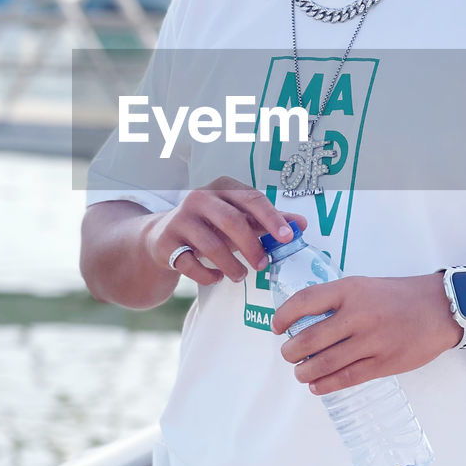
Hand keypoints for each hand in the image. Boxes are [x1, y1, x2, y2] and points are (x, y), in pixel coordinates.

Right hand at [145, 177, 307, 286]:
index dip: (271, 218)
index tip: (287, 237)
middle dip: (252, 246)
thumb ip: (267, 221)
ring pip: (210, 244)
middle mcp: (199, 198)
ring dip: (231, 265)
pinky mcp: (166, 242)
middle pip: (231, 220)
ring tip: (241, 276)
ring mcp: (180, 219)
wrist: (164, 236)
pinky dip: (207, 275)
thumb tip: (301, 224)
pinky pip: (190, 263)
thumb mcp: (238, 219)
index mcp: (222, 187)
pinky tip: (216, 278)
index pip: (252, 198)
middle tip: (263, 265)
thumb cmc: (211, 226)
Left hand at [272, 274, 457, 393]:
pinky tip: (317, 385)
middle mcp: (358, 315)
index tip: (276, 327)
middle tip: (288, 354)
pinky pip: (347, 377)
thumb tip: (305, 320)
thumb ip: (337, 300)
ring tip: (300, 373)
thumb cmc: (398, 296)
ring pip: (325, 362)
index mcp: (350, 290)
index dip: (284, 316)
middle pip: (310, 338)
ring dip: (305, 371)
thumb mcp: (364, 285)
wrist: (440, 308)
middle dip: (291, 351)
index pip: (305, 301)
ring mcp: (371, 341)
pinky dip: (327, 383)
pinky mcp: (384, 363)